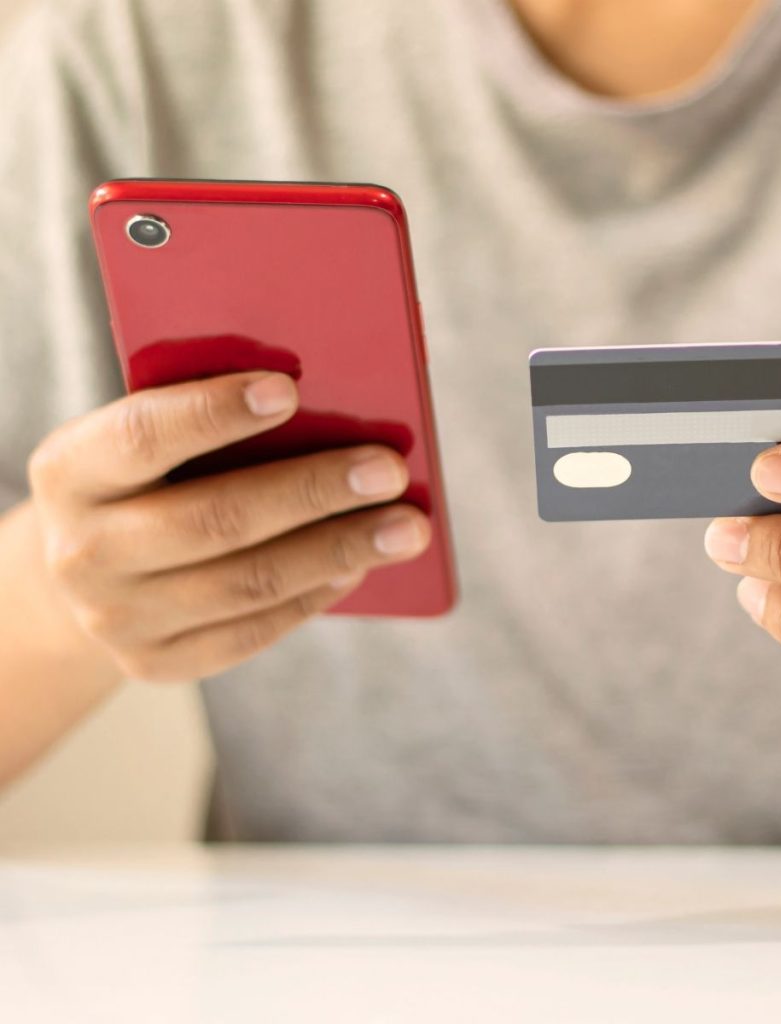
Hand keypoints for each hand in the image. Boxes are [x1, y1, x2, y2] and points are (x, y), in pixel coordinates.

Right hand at [28, 372, 429, 681]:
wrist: (81, 569)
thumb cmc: (141, 479)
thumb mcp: (145, 440)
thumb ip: (205, 418)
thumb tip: (324, 403)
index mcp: (71, 470)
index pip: (142, 436)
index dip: (214, 412)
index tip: (289, 389)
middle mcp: (83, 551)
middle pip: (215, 519)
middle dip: (314, 491)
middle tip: (390, 469)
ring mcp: (116, 618)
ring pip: (248, 583)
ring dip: (340, 551)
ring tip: (407, 527)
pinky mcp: (155, 663)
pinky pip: (251, 630)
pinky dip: (314, 594)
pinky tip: (359, 566)